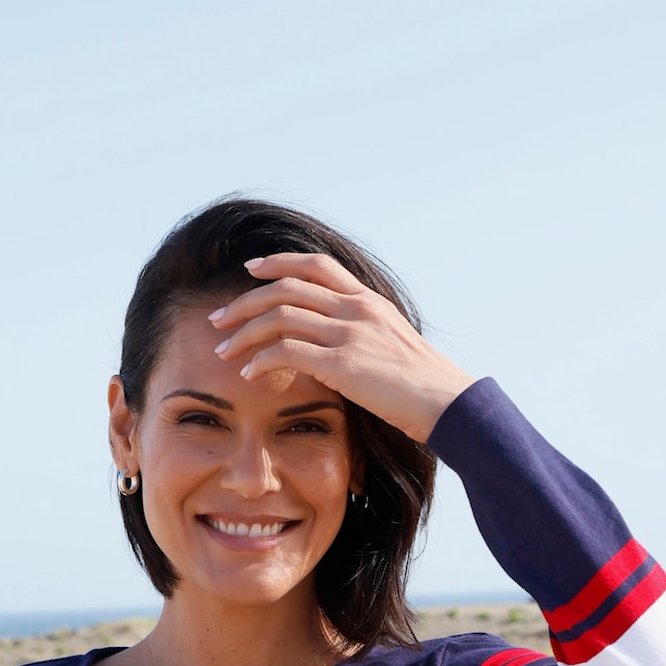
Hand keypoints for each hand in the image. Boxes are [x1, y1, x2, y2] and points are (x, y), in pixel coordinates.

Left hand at [208, 252, 469, 442]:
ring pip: (280, 317)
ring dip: (244, 333)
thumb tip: (333, 345)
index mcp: (368, 300)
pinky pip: (287, 352)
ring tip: (222, 350)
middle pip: (286, 288)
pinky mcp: (343, 364)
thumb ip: (363, 334)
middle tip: (218, 318)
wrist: (447, 403)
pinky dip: (261, 360)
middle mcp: (356, 309)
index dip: (279, 263)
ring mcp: (349, 334)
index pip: (317, 265)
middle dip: (245, 301)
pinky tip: (249, 373)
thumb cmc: (423, 384)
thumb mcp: (393, 344)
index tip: (251, 269)